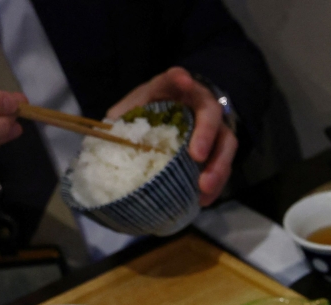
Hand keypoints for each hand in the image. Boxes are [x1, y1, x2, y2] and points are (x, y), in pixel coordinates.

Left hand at [107, 66, 236, 206]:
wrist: (170, 119)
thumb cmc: (149, 112)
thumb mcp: (131, 111)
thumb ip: (121, 120)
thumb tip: (104, 137)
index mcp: (173, 90)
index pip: (176, 78)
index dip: (179, 78)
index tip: (182, 80)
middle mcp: (200, 104)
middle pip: (211, 113)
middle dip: (206, 134)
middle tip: (197, 156)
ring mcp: (215, 127)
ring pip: (226, 143)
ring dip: (218, 166)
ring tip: (204, 187)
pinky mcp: (220, 150)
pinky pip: (224, 166)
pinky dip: (216, 184)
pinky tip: (203, 199)